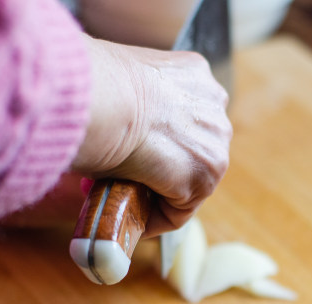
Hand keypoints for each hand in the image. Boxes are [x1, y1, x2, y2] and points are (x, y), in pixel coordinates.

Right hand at [70, 35, 231, 236]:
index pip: (181, 118)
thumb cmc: (97, 86)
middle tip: (115, 178)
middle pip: (189, 152)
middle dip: (154, 170)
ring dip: (151, 195)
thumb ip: (130, 104)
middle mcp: (214, 107)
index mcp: (195, 76)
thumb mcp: (121, 83)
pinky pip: (176, 212)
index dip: (151, 143)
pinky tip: (126, 218)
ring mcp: (215, 145)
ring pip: (186, 184)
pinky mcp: (203, 179)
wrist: (106, 100)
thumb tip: (111, 130)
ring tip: (116, 199)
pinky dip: (151, 220)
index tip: (122, 153)